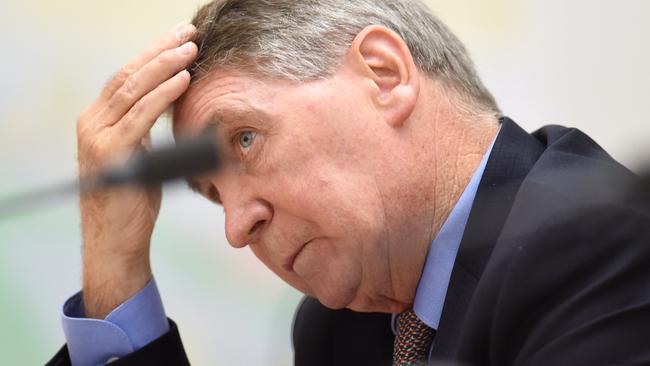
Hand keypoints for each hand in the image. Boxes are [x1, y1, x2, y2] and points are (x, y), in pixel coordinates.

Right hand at [77, 23, 197, 317]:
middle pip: (129, 76)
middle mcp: (92, 122)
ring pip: (133, 90)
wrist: (115, 239)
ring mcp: (97, 136)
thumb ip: (146, 128)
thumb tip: (172, 102)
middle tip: (187, 33)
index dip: (153, 55)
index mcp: (98, 120)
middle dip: (161, 51)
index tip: (179, 39)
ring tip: (190, 49)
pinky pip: (141, 116)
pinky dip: (163, 95)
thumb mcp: (139, 155)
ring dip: (165, 65)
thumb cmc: (132, 200)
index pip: (126, 78)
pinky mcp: (112, 152)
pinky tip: (182, 79)